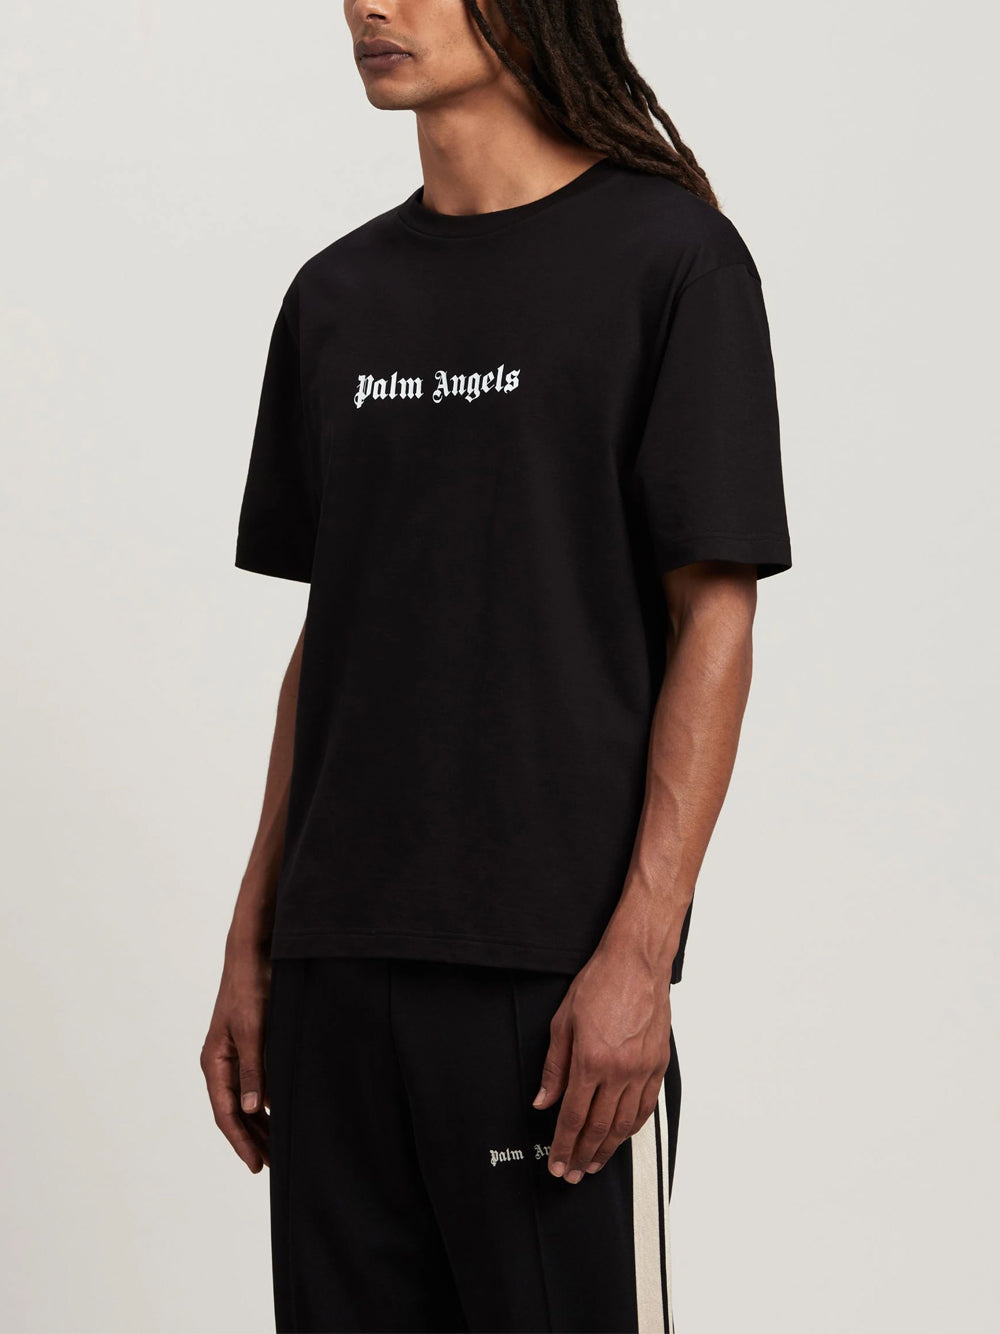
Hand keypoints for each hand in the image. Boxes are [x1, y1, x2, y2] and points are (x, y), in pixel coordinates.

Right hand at [200, 945, 271, 1171]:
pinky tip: (281, 1114)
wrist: (252, 955)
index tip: (256, 1165)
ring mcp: (234, 1056)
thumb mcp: (254, 1029)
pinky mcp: (249, 1047)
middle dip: (253, 1140)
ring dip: (260, 1125)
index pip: (225, 1113)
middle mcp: (221, 1063)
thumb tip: (252, 1109)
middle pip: (234, 1113)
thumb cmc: (250, 988)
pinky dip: (267, 1103)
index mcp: (214, 1062)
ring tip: (279, 1148)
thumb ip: (253, 1068)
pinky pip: (255, 1085)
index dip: (241, 1142)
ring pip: (245, 1102)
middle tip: (273, 1166)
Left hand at [533, 942, 671, 1182]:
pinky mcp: (658, 1065)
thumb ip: (554, 1068)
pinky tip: (620, 1136)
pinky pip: (645, 1108)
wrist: (637, 963)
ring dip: (607, 1149)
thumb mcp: (562, 1022)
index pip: (573, 1117)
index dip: (563, 1146)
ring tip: (594, 1164)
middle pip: (598, 1128)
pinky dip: (631, 1128)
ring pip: (624, 1124)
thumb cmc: (599, 984)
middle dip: (583, 1156)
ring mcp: (642, 1070)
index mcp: (591, 1060)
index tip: (557, 1164)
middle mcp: (619, 1070)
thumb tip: (543, 1101)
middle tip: (573, 1174)